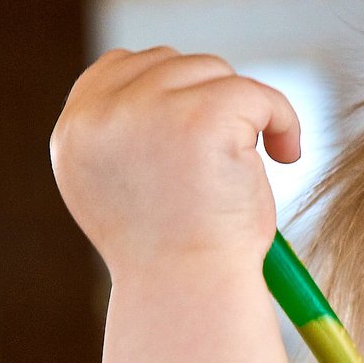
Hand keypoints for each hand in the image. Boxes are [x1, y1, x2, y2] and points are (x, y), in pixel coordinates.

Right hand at [50, 46, 300, 278]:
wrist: (193, 298)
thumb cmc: (176, 264)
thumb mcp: (128, 194)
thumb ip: (130, 141)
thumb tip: (164, 100)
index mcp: (75, 135)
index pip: (120, 69)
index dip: (169, 92)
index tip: (198, 138)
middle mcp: (100, 116)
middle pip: (169, 64)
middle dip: (207, 102)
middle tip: (228, 162)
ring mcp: (147, 110)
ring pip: (213, 73)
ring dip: (243, 114)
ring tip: (250, 170)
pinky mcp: (200, 115)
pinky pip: (256, 92)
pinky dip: (282, 119)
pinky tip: (287, 155)